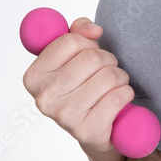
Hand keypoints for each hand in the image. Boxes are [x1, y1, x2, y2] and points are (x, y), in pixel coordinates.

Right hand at [21, 16, 134, 153]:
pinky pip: (118, 97)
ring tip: (114, 84)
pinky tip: (119, 98)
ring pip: (108, 76)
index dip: (88, 42)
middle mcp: (45, 98)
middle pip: (91, 58)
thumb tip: (92, 30)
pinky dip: (126, 93)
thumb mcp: (74, 56)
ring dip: (120, 76)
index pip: (70, 41)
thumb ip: (78, 32)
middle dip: (108, 59)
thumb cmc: (83, 85)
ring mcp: (64, 116)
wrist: (94, 127)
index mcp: (34, 76)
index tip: (91, 50)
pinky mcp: (87, 130)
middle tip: (107, 68)